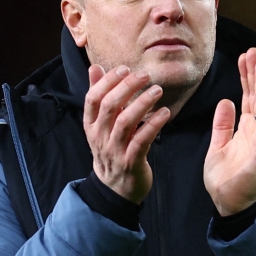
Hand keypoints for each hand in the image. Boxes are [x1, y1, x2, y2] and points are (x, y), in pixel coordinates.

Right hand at [83, 64, 169, 203]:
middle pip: (110, 107)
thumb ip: (99, 95)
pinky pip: (141, 140)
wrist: (115, 188)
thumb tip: (94, 67)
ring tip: (158, 90)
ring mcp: (114, 150)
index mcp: (90, 125)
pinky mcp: (131, 162)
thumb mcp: (101, 124)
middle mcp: (99, 137)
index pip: (93, 98)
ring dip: (142, 103)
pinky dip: (153, 125)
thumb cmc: (111, 148)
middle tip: (145, 75)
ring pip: (125, 122)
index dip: (107, 81)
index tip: (124, 68)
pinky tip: (164, 113)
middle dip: (127, 87)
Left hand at [204, 48, 255, 215]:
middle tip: (253, 51)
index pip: (247, 97)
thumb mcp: (218, 146)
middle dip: (254, 73)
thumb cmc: (225, 179)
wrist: (229, 204)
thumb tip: (226, 100)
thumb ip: (222, 124)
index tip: (243, 57)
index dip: (245, 77)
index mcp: (245, 129)